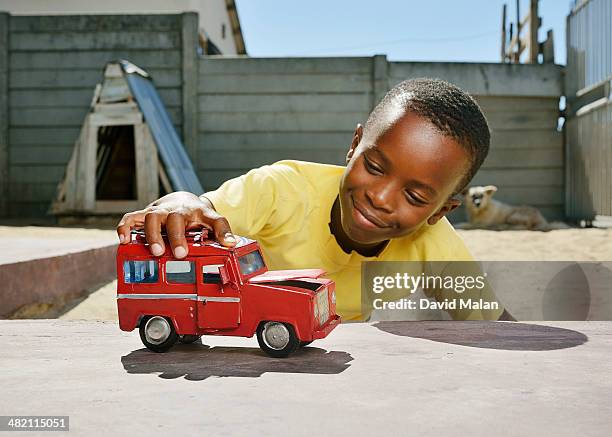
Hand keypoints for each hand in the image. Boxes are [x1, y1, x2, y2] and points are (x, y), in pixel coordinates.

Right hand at [116, 192, 235, 257]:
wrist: (182, 200)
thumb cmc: (196, 215)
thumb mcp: (211, 221)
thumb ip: (221, 231)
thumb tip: (232, 244)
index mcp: (199, 212)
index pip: (213, 218)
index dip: (221, 231)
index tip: (227, 244)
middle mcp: (177, 210)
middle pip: (175, 217)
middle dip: (176, 236)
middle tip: (180, 254)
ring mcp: (160, 211)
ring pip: (152, 217)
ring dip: (152, 234)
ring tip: (155, 251)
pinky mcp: (145, 214)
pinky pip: (131, 218)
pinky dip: (126, 227)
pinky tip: (125, 240)